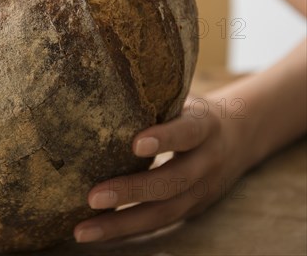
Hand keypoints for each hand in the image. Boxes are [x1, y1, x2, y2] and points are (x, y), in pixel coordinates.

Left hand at [74, 95, 249, 242]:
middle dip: (130, 192)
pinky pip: (158, 223)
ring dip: (121, 224)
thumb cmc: (192, 111)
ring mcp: (202, 191)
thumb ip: (154, 100)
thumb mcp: (183, 99)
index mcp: (205, 126)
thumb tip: (100, 89)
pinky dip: (126, 231)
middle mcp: (206, 161)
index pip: (187, 132)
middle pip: (172, 182)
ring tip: (83, 230)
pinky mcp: (192, 210)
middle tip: (92, 197)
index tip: (136, 144)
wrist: (240, 135)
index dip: (165, 138)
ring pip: (163, 212)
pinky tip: (96, 233)